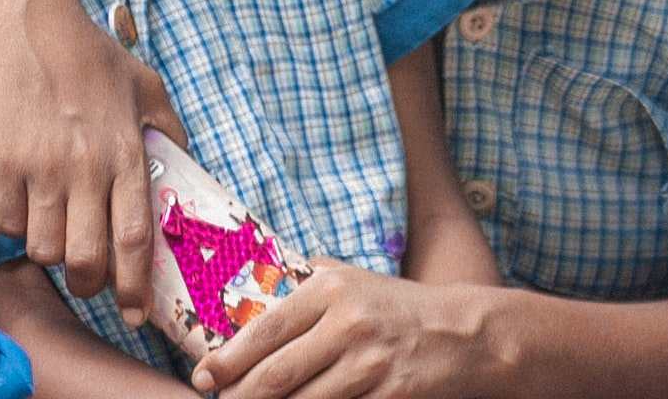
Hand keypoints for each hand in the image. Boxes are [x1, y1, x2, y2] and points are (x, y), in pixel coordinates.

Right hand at [0, 0, 178, 313]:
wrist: (27, 20)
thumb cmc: (89, 51)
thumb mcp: (146, 84)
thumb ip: (168, 130)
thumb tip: (186, 168)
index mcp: (126, 152)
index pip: (135, 238)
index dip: (136, 286)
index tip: (136, 314)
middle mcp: (86, 167)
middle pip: (86, 259)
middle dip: (88, 283)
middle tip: (87, 279)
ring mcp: (41, 167)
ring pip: (43, 247)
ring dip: (48, 251)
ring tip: (52, 234)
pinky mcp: (2, 160)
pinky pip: (4, 221)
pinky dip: (10, 227)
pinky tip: (18, 210)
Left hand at [191, 267, 496, 398]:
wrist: (464, 333)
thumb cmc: (399, 307)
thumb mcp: (355, 280)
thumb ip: (309, 281)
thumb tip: (256, 287)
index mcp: (331, 289)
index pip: (266, 330)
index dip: (228, 359)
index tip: (202, 377)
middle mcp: (348, 322)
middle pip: (276, 374)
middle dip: (238, 397)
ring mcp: (370, 362)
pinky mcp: (390, 394)